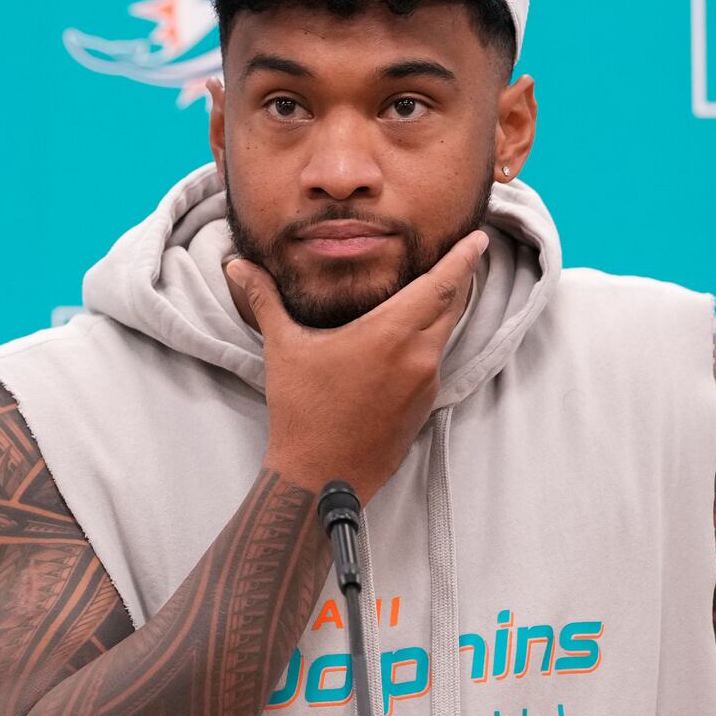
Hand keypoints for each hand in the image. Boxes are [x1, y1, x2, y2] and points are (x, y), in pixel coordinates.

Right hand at [224, 230, 487, 503]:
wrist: (322, 477)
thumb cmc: (302, 411)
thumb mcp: (283, 348)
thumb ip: (265, 299)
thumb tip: (236, 265)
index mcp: (390, 334)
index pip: (440, 285)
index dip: (462, 259)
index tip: (478, 238)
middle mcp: (418, 356)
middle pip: (452, 307)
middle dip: (460, 279)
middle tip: (465, 255)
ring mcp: (425, 385)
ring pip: (444, 336)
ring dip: (444, 312)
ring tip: (437, 292)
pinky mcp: (424, 408)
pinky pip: (434, 363)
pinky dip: (429, 342)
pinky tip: (410, 341)